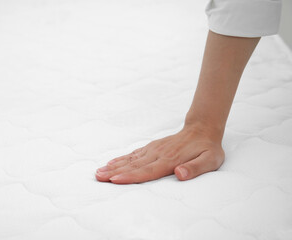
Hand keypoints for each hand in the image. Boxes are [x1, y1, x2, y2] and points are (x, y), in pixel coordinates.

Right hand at [95, 126, 224, 183]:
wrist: (202, 129)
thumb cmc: (207, 149)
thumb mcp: (209, 160)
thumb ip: (195, 168)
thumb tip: (180, 174)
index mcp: (170, 160)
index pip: (147, 171)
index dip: (130, 176)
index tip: (115, 180)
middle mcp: (158, 154)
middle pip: (133, 165)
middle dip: (114, 172)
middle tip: (98, 177)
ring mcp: (153, 150)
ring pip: (130, 159)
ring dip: (114, 166)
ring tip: (99, 172)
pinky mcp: (151, 147)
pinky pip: (133, 154)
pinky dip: (121, 159)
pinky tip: (111, 162)